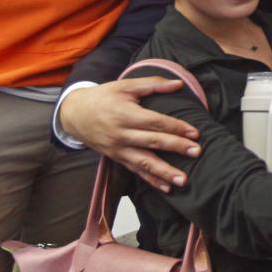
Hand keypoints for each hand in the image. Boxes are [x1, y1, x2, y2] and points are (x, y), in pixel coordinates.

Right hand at [60, 78, 199, 191]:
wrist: (74, 114)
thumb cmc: (103, 97)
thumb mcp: (125, 86)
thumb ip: (152, 84)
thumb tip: (179, 83)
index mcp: (125, 114)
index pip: (155, 122)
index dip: (175, 127)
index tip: (195, 133)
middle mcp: (121, 134)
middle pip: (153, 142)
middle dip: (176, 148)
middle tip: (196, 152)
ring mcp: (118, 149)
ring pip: (144, 162)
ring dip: (165, 172)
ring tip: (183, 180)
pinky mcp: (117, 158)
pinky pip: (136, 171)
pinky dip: (151, 180)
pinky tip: (166, 188)